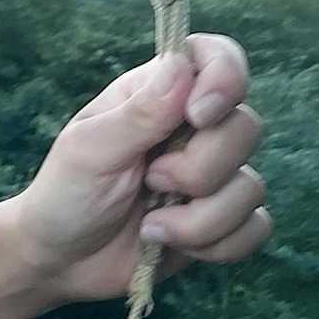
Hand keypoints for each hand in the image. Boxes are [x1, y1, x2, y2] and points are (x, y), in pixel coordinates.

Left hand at [7, 33, 270, 303]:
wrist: (63, 260)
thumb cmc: (67, 193)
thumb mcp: (90, 149)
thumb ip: (139, 113)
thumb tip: (182, 66)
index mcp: (159, 94)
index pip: (216, 57)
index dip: (225, 78)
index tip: (198, 116)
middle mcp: (193, 128)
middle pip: (246, 127)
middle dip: (199, 170)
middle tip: (150, 180)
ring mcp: (213, 175)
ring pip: (251, 186)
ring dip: (198, 219)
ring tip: (150, 225)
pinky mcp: (223, 221)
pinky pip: (255, 228)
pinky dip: (215, 245)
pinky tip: (171, 244)